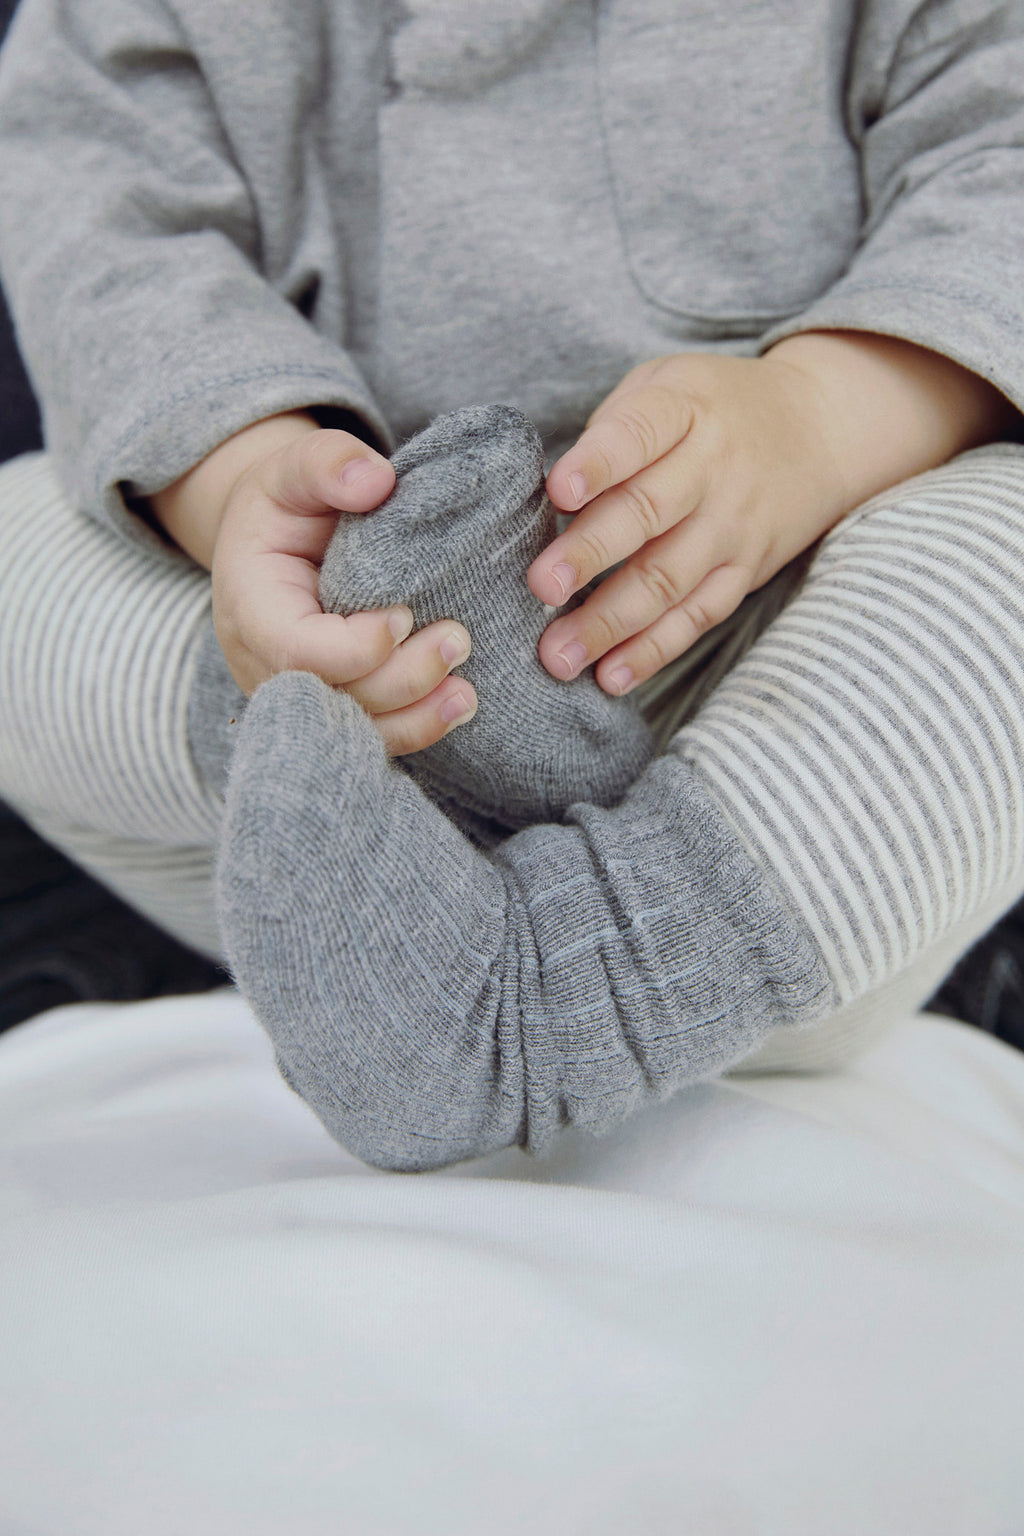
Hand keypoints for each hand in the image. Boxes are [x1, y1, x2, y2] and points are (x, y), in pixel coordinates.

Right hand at [211, 427, 477, 755]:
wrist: (272, 542)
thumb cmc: (284, 505)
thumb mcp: (292, 467)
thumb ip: (325, 463)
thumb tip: (374, 481)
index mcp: (251, 608)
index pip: (296, 649)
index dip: (355, 645)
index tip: (403, 612)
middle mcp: (265, 664)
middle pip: (333, 697)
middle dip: (401, 679)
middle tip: (457, 639)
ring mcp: (297, 693)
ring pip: (355, 728)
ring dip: (415, 717)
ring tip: (467, 691)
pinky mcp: (329, 706)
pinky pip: (370, 734)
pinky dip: (415, 727)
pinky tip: (457, 705)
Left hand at [527, 349, 846, 693]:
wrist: (820, 428)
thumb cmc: (713, 409)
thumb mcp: (665, 386)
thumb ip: (611, 432)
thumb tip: (549, 500)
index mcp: (683, 411)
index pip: (638, 434)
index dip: (598, 462)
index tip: (558, 489)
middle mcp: (712, 470)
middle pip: (648, 514)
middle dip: (591, 554)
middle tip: (540, 586)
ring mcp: (732, 526)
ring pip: (668, 579)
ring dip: (610, 622)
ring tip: (558, 656)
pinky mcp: (745, 572)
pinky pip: (698, 616)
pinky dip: (653, 650)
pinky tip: (611, 675)